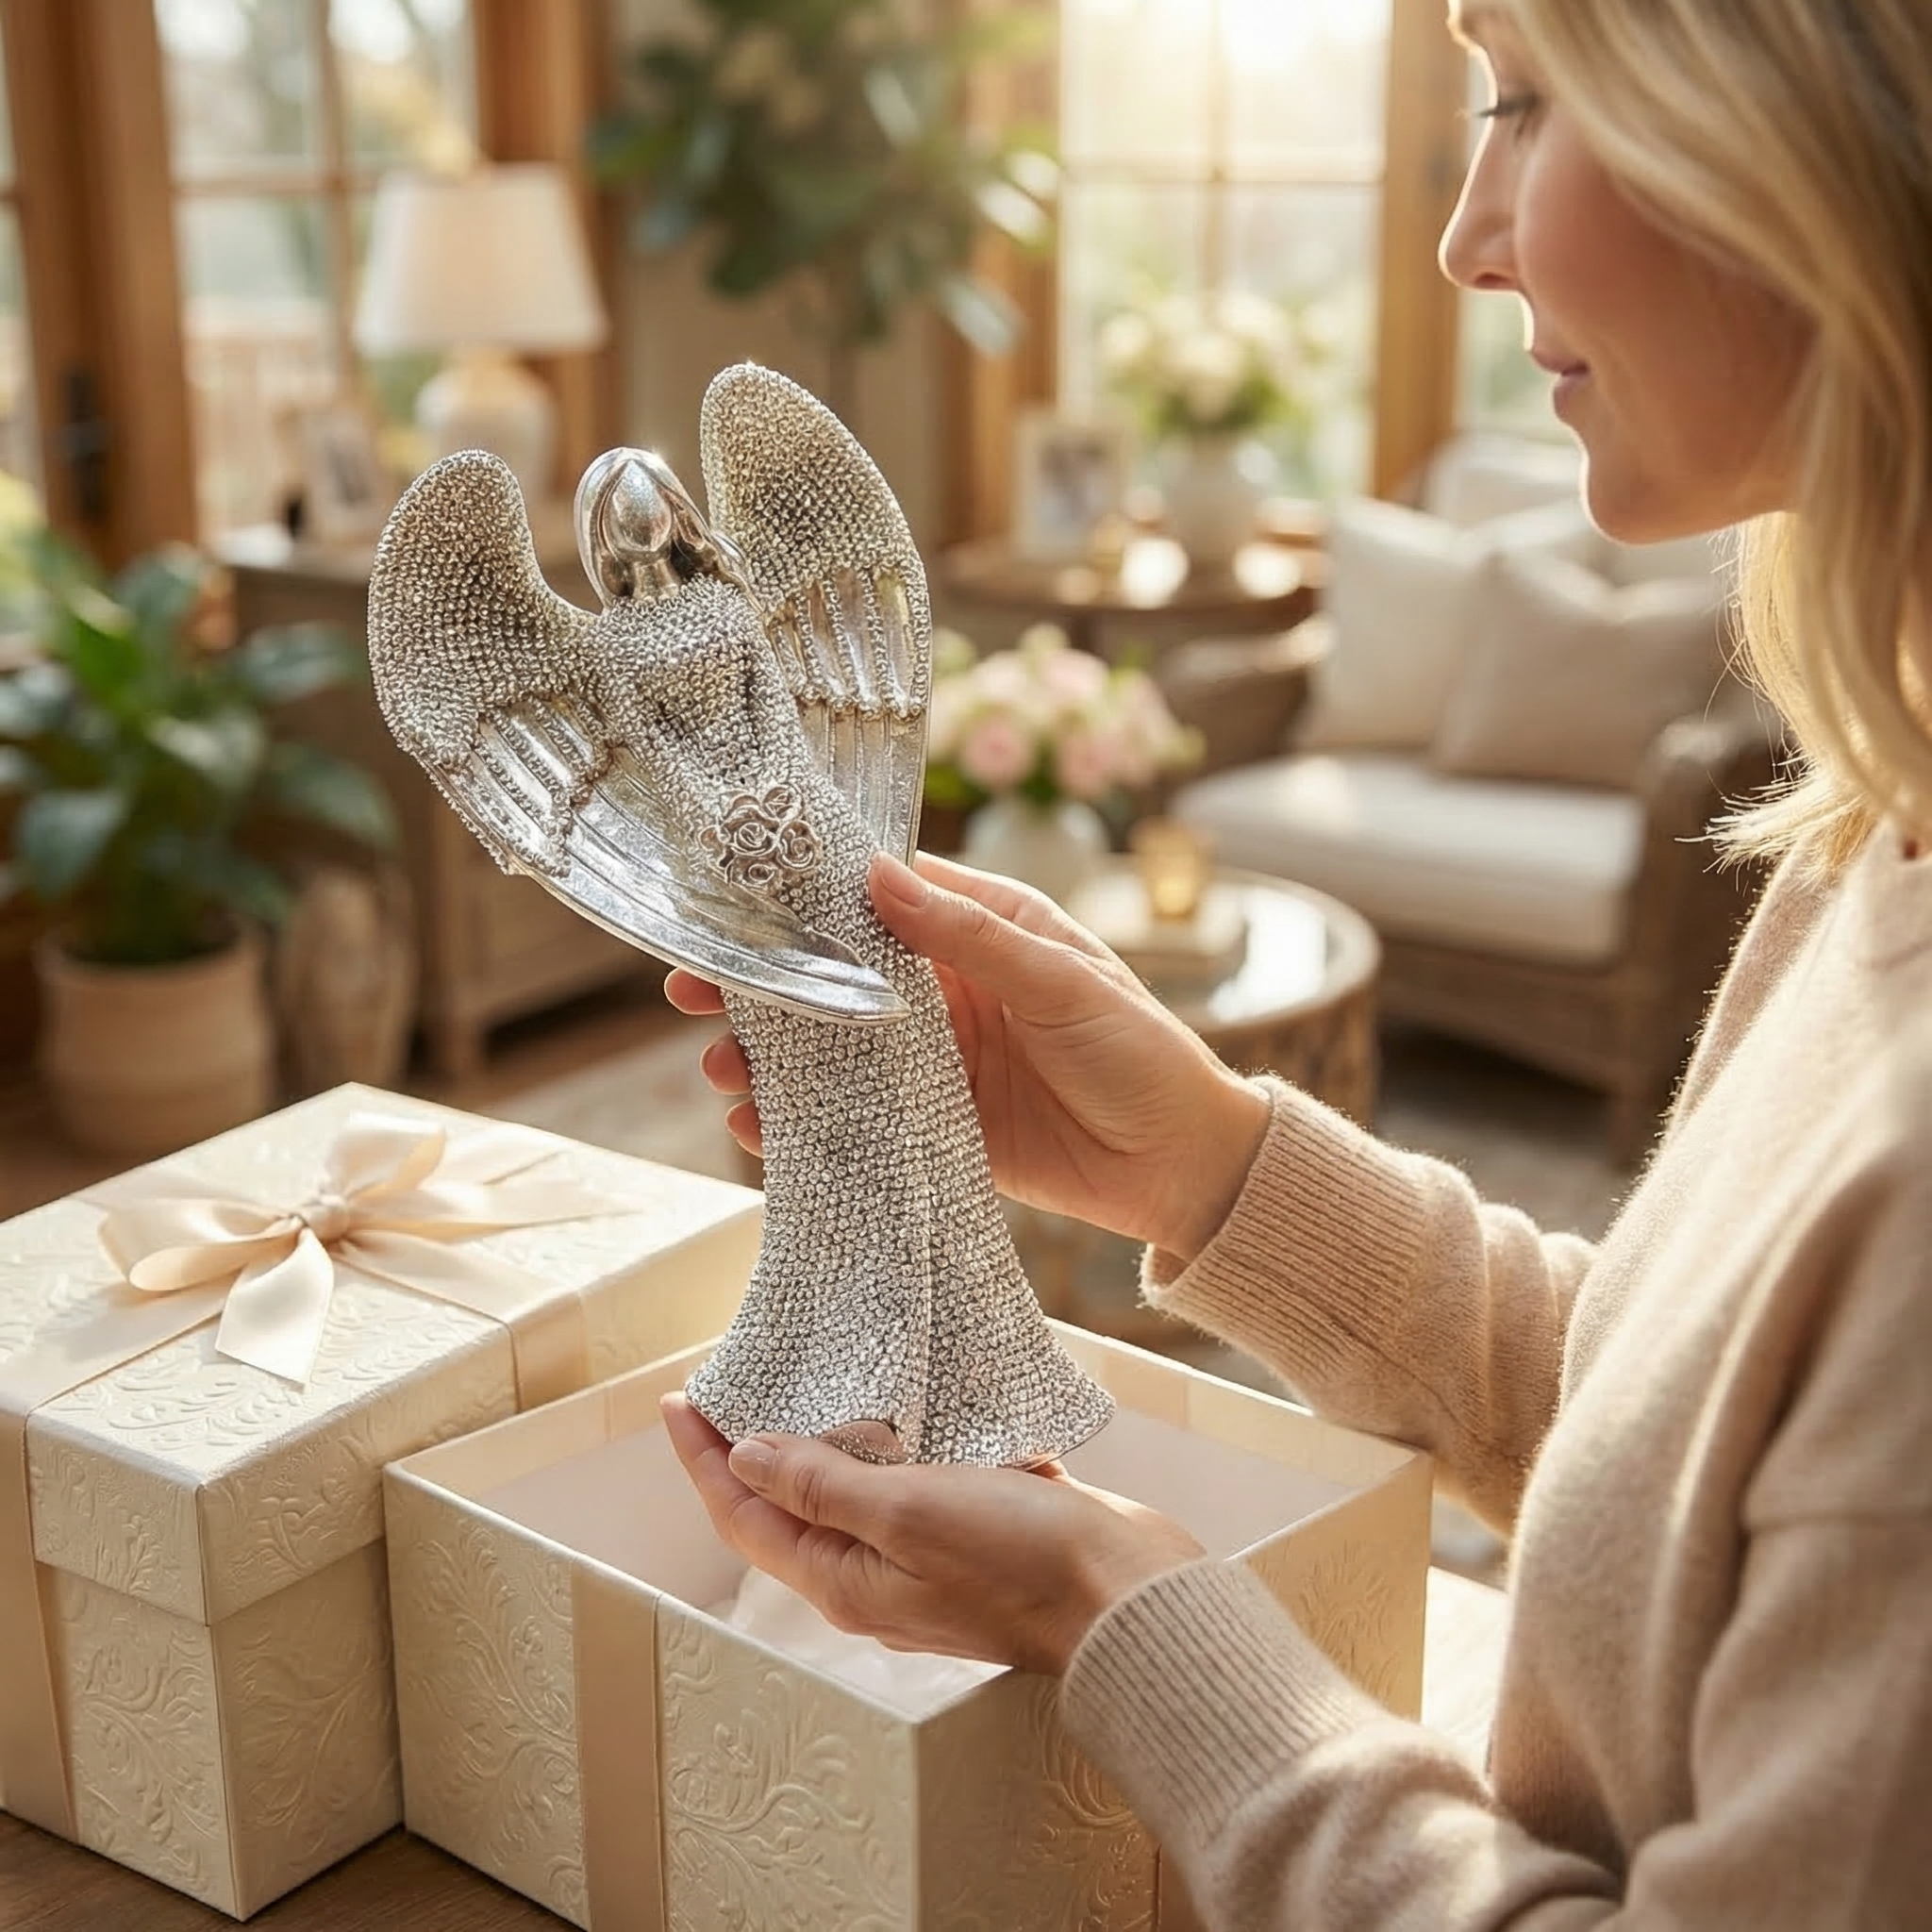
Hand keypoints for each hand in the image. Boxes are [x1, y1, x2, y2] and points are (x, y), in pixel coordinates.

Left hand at [661, 1394, 1203, 1675]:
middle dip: (754, 1448)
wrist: (1128, 1596)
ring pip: (854, 1491)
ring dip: (826, 1438)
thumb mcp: (905, 1513)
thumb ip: (823, 1485)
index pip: (747, 1516)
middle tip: (733, 1381)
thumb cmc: (1019, 1562)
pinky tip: (905, 1398)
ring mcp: (927, 1556)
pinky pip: (916, 1482)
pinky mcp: (975, 1531)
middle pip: (791, 1506)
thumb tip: (746, 1458)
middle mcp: (876, 1574)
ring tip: (804, 1377)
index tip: (679, 1400)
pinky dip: (899, 1441)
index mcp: (845, 1580)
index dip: (705, 1459)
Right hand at [666, 850, 1269, 1260]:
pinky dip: (804, 1122)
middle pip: (839, 973)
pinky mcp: (933, 1124)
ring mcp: (936, 1058)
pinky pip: (855, 1115)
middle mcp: (950, 987)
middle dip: (768, 983)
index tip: (741, 899)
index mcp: (985, 929)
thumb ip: (970, 937)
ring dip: (774, 1056)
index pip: (884, 895)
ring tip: (722, 1070)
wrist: (1183, 1167)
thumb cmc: (1141, 1052)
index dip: (810, 897)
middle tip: (697, 990)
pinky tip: (759, 1128)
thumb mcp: (1061, 983)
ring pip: (834, 1047)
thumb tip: (880, 876)